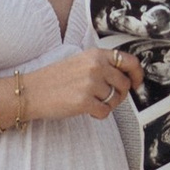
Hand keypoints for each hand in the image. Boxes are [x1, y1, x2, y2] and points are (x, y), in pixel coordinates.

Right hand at [20, 45, 144, 124]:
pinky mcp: (84, 101)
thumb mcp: (80, 62)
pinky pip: (105, 112)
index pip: (129, 61)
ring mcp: (90, 83)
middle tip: (105, 98)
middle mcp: (95, 66)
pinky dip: (98, 115)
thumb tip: (127, 77)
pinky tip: (87, 110)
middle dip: (119, 95)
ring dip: (107, 105)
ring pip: (116, 99)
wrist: (32, 91)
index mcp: (95, 54)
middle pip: (124, 84)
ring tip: (92, 102)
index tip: (136, 84)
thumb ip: (102, 65)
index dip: (137, 74)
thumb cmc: (55, 79)